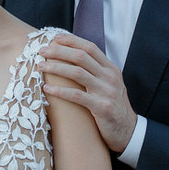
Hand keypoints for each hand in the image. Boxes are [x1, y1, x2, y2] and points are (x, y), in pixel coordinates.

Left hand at [40, 33, 135, 152]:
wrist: (128, 131)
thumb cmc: (113, 107)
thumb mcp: (109, 85)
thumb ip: (96, 72)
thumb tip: (73, 59)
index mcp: (111, 69)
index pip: (90, 48)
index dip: (72, 41)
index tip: (54, 38)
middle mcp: (110, 77)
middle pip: (81, 57)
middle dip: (59, 52)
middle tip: (42, 51)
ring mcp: (107, 92)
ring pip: (77, 73)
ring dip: (55, 68)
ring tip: (40, 67)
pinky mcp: (102, 108)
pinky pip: (77, 96)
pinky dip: (60, 91)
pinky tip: (47, 89)